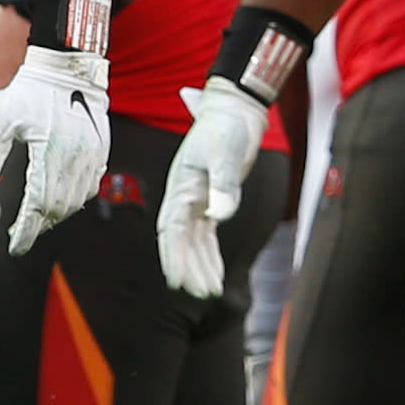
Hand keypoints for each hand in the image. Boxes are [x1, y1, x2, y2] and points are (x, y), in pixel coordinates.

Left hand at [0, 47, 109, 254]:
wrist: (68, 65)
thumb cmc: (33, 89)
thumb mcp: (3, 119)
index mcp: (48, 152)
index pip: (38, 205)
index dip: (27, 230)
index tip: (16, 244)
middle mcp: (74, 157)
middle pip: (58, 208)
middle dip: (39, 225)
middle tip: (23, 233)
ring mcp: (91, 154)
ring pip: (77, 200)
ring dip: (57, 213)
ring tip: (39, 218)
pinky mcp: (100, 148)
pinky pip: (91, 184)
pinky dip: (77, 197)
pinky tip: (63, 197)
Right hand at [156, 80, 266, 298]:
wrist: (234, 111)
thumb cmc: (226, 128)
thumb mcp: (226, 154)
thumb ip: (224, 185)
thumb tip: (219, 216)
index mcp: (180, 187)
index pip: (171, 228)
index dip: (174, 255)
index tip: (178, 280)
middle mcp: (183, 197)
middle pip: (181, 240)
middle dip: (189, 267)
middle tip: (201, 294)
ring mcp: (195, 200)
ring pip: (194, 241)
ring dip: (201, 265)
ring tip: (212, 292)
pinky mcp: (210, 200)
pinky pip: (207, 235)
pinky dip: (211, 254)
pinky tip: (217, 274)